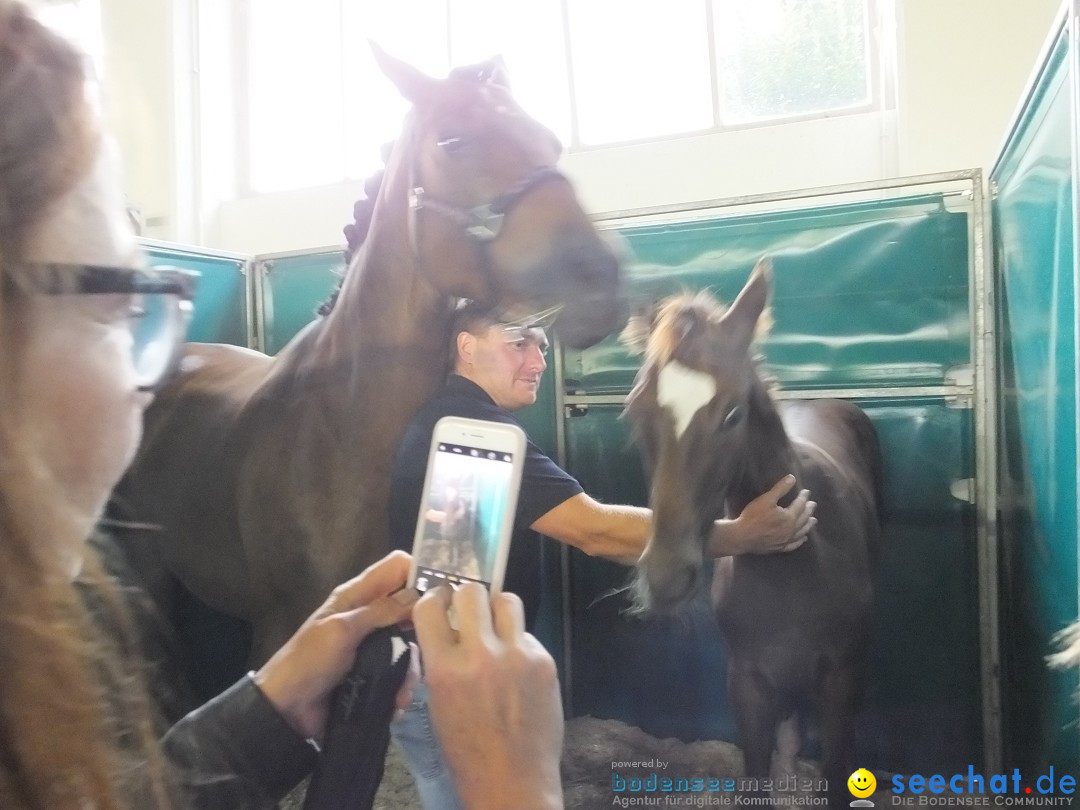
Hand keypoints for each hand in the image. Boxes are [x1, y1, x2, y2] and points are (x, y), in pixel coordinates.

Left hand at [253, 551, 418, 739]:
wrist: (288, 710)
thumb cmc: (309, 661)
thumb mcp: (342, 630)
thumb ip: (380, 610)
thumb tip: (418, 595)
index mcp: (357, 595)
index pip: (396, 567)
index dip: (419, 572)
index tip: (441, 592)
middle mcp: (370, 615)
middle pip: (410, 607)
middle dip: (423, 626)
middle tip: (434, 644)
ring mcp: (374, 645)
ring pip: (410, 644)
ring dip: (411, 666)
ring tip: (405, 689)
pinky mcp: (376, 673)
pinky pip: (400, 672)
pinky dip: (402, 686)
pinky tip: (397, 702)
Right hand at [414, 584, 563, 809]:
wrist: (511, 782)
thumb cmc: (467, 750)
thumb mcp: (438, 704)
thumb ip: (441, 662)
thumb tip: (448, 628)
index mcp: (445, 668)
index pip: (430, 607)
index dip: (434, 599)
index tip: (439, 601)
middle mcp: (481, 654)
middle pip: (472, 591)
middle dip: (468, 597)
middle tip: (470, 610)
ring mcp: (517, 655)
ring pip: (508, 601)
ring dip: (498, 611)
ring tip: (497, 630)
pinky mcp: (544, 662)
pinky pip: (527, 635)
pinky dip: (519, 645)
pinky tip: (518, 669)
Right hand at [710, 474, 815, 556]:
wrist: (741, 537)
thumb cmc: (753, 516)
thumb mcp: (766, 499)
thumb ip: (780, 488)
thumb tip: (793, 478)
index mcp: (789, 517)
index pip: (800, 505)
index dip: (804, 497)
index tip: (806, 492)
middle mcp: (791, 530)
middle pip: (804, 518)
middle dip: (809, 510)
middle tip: (813, 504)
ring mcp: (786, 540)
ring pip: (802, 532)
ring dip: (808, 525)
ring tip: (813, 520)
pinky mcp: (780, 548)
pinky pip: (794, 544)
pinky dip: (800, 540)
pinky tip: (803, 538)